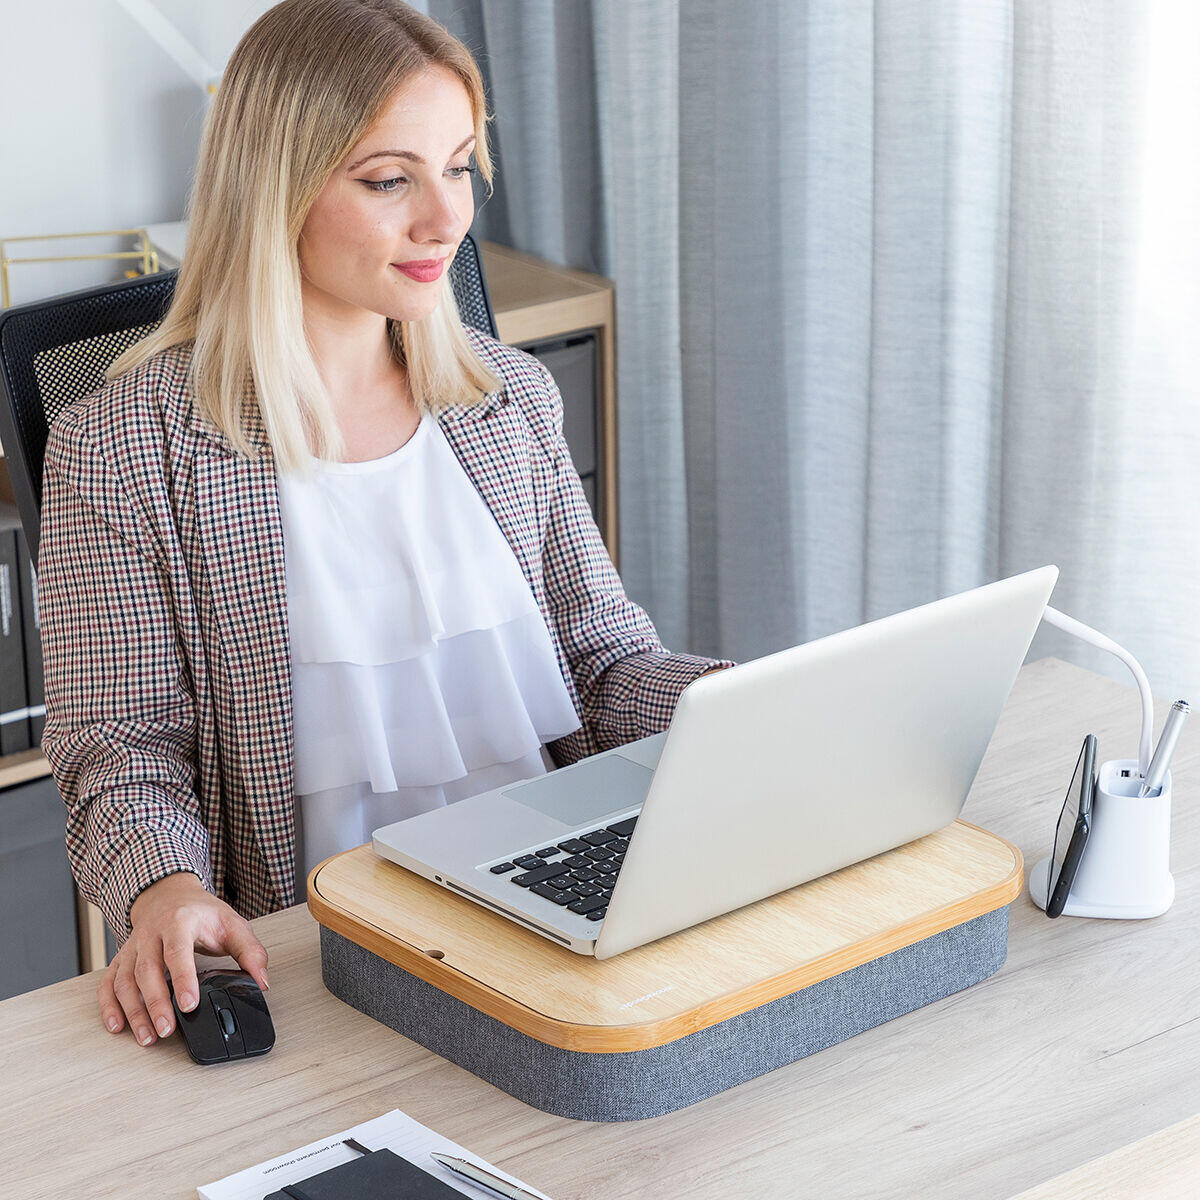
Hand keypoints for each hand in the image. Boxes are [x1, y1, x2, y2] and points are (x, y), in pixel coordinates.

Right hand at [97, 871, 269, 1046]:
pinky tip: (117, 1025)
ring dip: (133, 1011)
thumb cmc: (200, 912)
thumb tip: (261, 981)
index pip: (178, 952)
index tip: (189, 1004)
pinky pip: (108, 983)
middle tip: (167, 1030)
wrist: (170, 895)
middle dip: (155, 1004)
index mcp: (180, 922)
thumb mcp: (232, 924)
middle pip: (147, 970)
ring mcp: (133, 947)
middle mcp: (151, 934)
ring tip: (148, 1037)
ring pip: (125, 981)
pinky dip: (108, 1006)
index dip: (182, 979)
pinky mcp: (121, 959)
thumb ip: (250, 952)